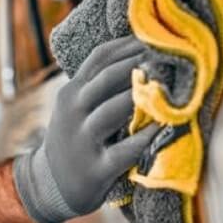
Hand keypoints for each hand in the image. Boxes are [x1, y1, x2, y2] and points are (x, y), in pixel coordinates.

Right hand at [13, 35, 158, 222]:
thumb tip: (140, 55)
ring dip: (143, 96)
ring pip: (114, 109)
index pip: (100, 57)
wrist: (50, 185)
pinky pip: (126, 150)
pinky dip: (147, 138)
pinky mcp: (97, 168)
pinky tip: (166, 128)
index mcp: (71, 92)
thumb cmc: (75, 139)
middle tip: (171, 58)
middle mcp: (73, 111)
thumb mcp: (75, 107)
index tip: (157, 38)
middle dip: (141, 65)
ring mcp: (83, 140)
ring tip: (172, 87)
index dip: (130, 45)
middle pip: (108, 78)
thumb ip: (98, 85)